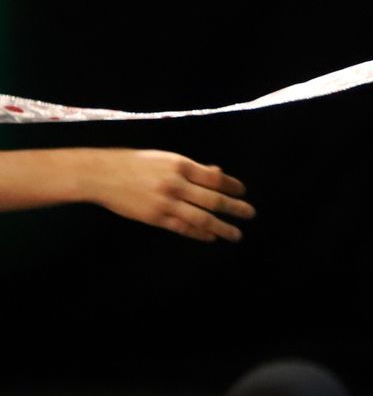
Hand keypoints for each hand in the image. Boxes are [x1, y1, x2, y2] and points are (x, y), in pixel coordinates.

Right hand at [83, 149, 254, 241]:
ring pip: (202, 218)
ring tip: (236, 234)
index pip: (215, 178)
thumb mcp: (165, 159)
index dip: (232, 186)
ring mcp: (165, 203)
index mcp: (180, 165)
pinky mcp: (155, 218)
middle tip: (250, 214)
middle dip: (235, 208)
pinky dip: (200, 233)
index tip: (243, 191)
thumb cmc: (134, 163)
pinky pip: (183, 228)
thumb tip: (218, 174)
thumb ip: (192, 168)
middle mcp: (176, 184)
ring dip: (222, 227)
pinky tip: (211, 236)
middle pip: (213, 200)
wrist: (100, 174)